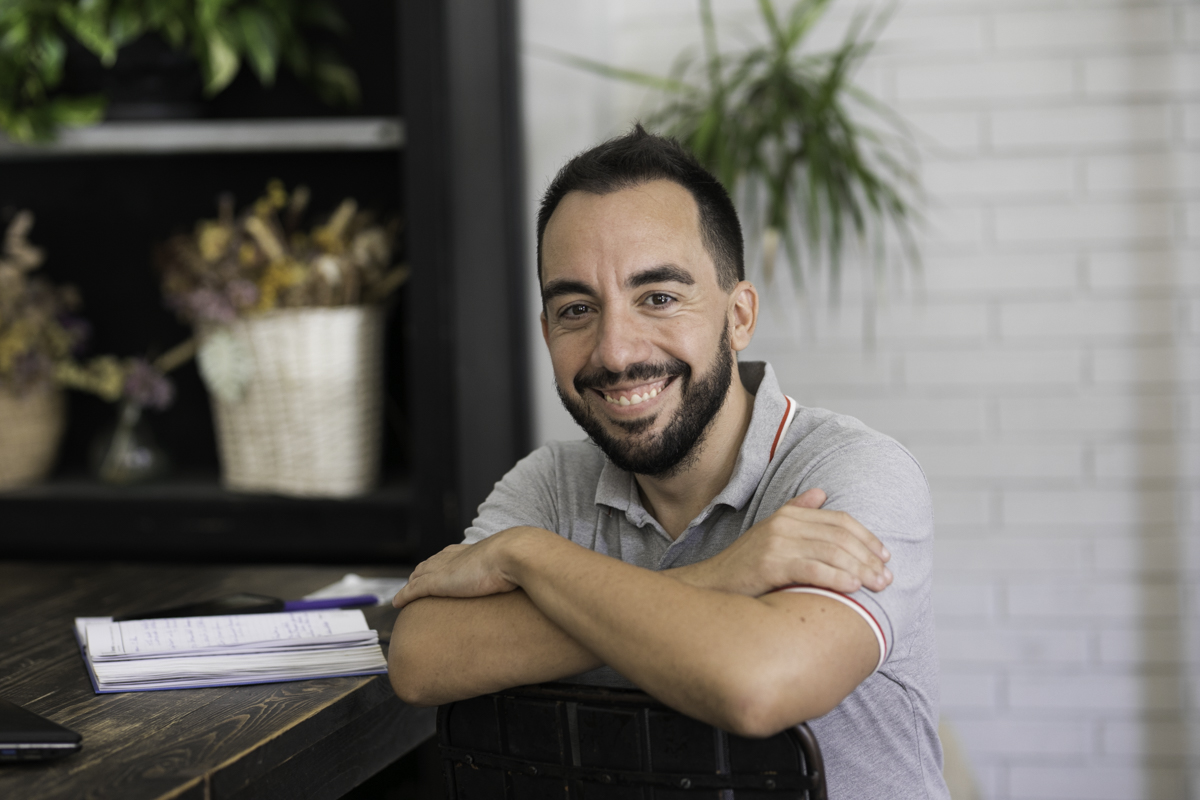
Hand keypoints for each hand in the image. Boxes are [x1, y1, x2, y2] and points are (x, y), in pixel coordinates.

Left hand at [392, 532, 524, 609]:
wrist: (514, 555)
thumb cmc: (522, 559)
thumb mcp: (518, 563)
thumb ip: (520, 569)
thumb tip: (536, 576)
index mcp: (473, 551)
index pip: (450, 555)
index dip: (442, 563)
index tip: (439, 569)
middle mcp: (455, 557)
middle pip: (430, 563)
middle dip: (422, 572)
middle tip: (416, 582)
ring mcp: (445, 569)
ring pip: (419, 576)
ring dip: (411, 584)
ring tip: (406, 594)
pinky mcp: (437, 583)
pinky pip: (414, 590)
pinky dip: (404, 596)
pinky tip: (398, 603)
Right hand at [669, 488, 891, 596]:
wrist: (711, 586)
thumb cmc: (746, 565)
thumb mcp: (772, 533)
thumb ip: (797, 510)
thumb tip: (821, 492)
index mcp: (789, 514)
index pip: (839, 520)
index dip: (866, 537)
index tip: (885, 556)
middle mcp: (784, 524)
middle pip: (839, 536)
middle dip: (869, 557)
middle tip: (887, 578)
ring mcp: (776, 543)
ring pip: (831, 552)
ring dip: (861, 569)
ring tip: (877, 585)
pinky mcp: (770, 564)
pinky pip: (813, 569)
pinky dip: (837, 578)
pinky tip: (853, 588)